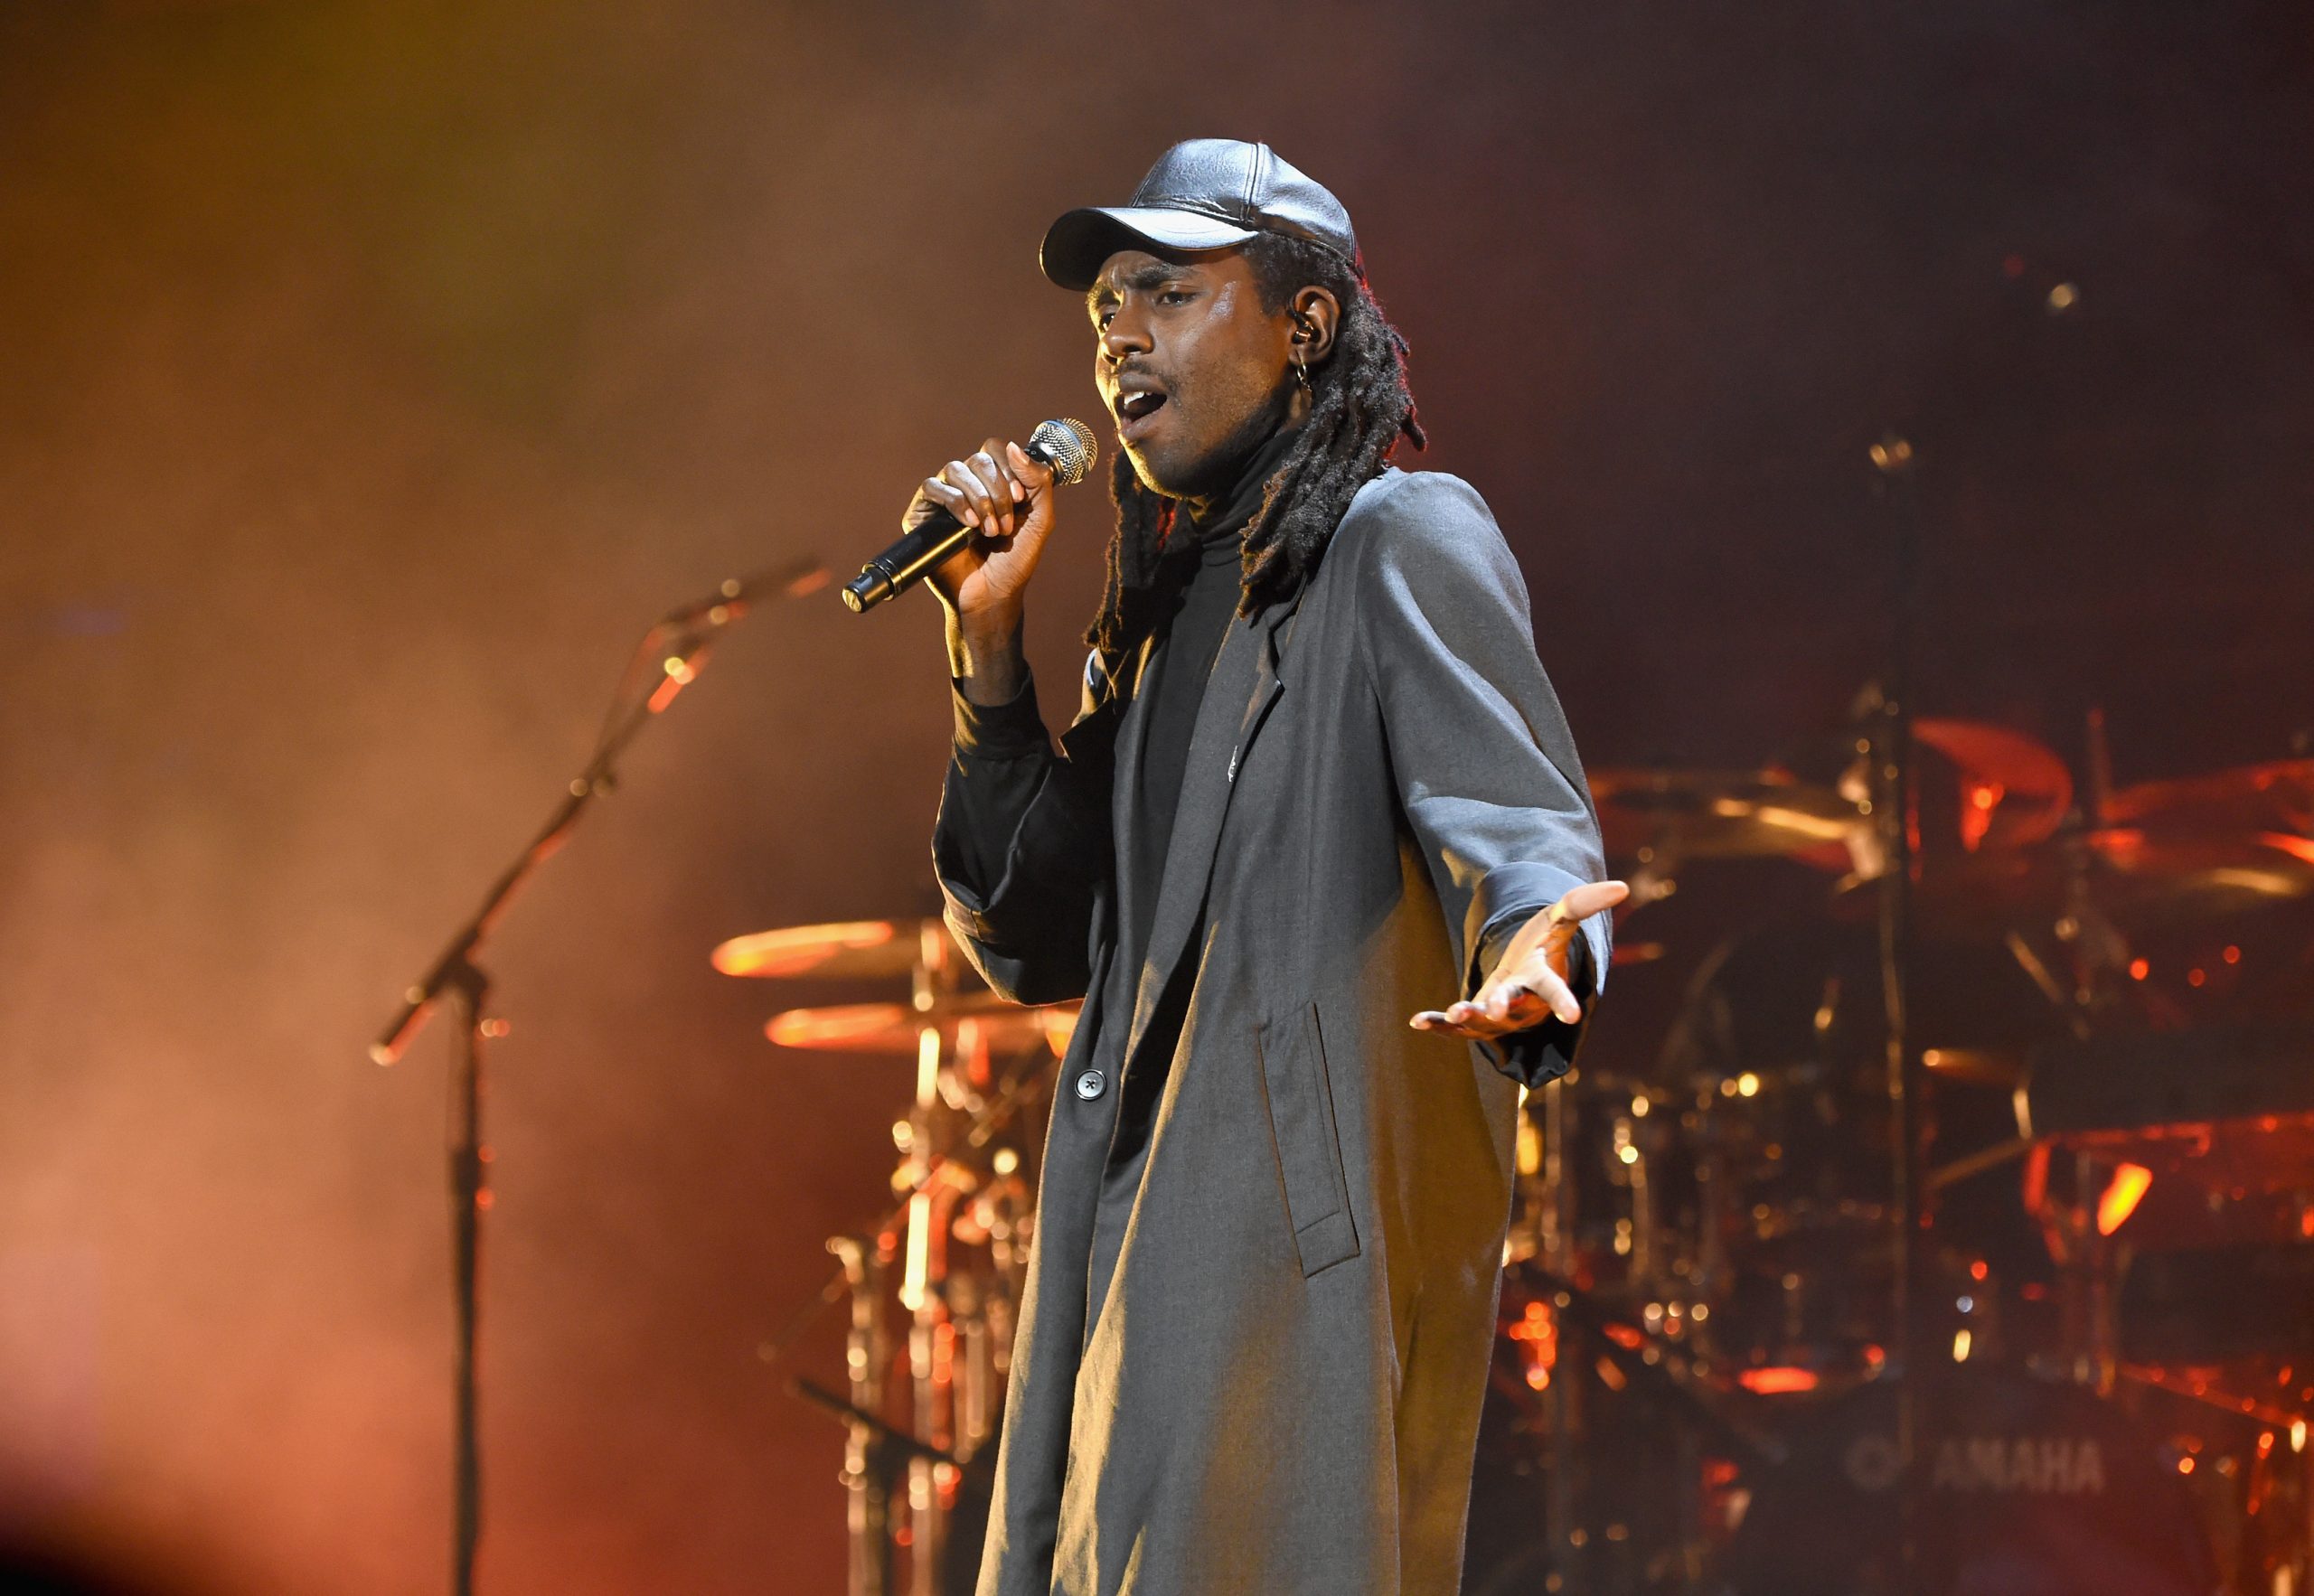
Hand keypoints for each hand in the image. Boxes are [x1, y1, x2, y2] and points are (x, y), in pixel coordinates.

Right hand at [910, 437, 1061, 624]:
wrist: (992, 595)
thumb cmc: (1014, 561)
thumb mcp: (1040, 520)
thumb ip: (1038, 482)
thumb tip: (1014, 447)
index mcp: (996, 481)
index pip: (997, 449)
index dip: (1009, 467)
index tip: (1019, 498)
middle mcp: (970, 484)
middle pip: (979, 459)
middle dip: (997, 491)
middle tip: (1004, 525)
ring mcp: (946, 496)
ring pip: (957, 469)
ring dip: (979, 499)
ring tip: (988, 530)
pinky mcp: (924, 512)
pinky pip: (933, 487)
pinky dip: (955, 502)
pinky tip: (968, 525)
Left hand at [1410, 879, 1628, 1036]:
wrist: (1524, 980)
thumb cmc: (1542, 950)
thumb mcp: (1559, 921)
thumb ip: (1583, 903)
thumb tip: (1623, 887)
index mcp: (1541, 980)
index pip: (1555, 990)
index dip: (1563, 1001)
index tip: (1573, 1016)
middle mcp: (1520, 1003)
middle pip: (1513, 1007)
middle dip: (1503, 1007)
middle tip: (1495, 1008)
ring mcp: (1497, 1016)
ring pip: (1483, 1022)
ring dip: (1468, 1017)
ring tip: (1454, 1012)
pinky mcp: (1475, 1021)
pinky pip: (1456, 1028)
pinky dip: (1439, 1024)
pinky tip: (1417, 1021)